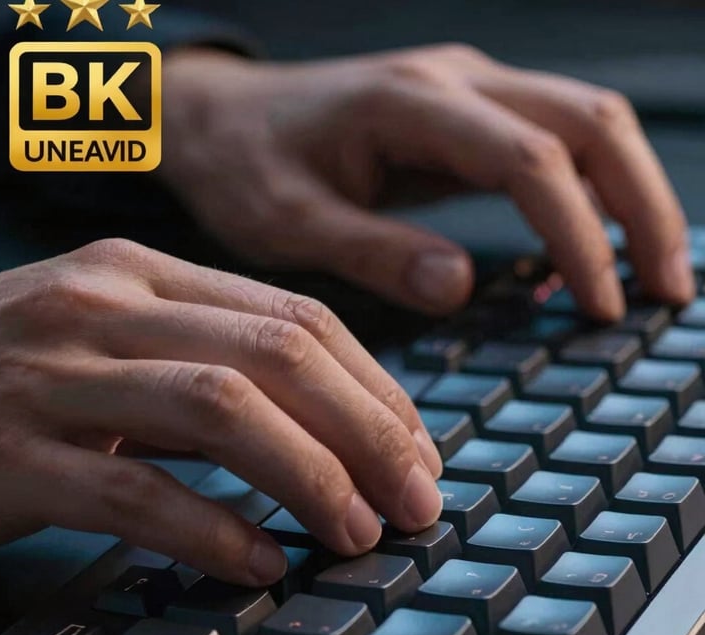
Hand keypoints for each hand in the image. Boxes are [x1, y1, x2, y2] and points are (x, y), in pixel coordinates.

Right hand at [0, 239, 442, 583]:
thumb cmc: (2, 380)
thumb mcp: (109, 348)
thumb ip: (205, 371)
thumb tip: (323, 434)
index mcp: (139, 272)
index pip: (294, 317)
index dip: (375, 389)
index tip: (417, 451)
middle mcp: (103, 306)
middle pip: (277, 355)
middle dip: (369, 433)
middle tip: (418, 502)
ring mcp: (52, 374)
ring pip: (219, 410)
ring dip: (309, 477)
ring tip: (358, 535)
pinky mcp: (8, 453)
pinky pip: (133, 490)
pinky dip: (211, 531)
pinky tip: (259, 566)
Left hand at [160, 44, 694, 320]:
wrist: (219, 121)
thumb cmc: (243, 169)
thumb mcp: (289, 223)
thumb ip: (373, 252)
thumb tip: (463, 287)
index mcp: (412, 105)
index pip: (532, 161)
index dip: (580, 235)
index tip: (601, 307)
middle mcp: (455, 82)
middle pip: (591, 124)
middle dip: (642, 209)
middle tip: (668, 294)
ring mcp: (466, 91)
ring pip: (587, 124)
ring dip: (632, 196)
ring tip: (655, 275)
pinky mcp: (465, 116)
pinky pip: (554, 141)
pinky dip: (594, 192)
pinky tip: (598, 248)